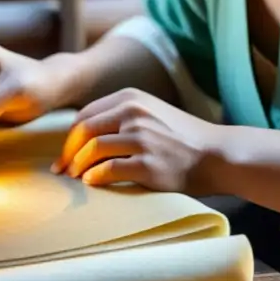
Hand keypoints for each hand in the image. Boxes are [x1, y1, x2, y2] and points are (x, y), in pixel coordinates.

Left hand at [53, 88, 226, 194]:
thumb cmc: (181, 138)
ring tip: (76, 178)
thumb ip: (121, 116)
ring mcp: (141, 138)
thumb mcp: (151, 112)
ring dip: (78, 167)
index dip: (70, 138)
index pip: (85, 116)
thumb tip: (84, 136)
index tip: (65, 155)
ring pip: (92, 150)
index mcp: (131, 98)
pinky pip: (109, 170)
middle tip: (62, 170)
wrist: (217, 154)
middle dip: (68, 153)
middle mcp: (134, 113)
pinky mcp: (148, 164)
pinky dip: (95, 177)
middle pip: (84, 132)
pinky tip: (92, 182)